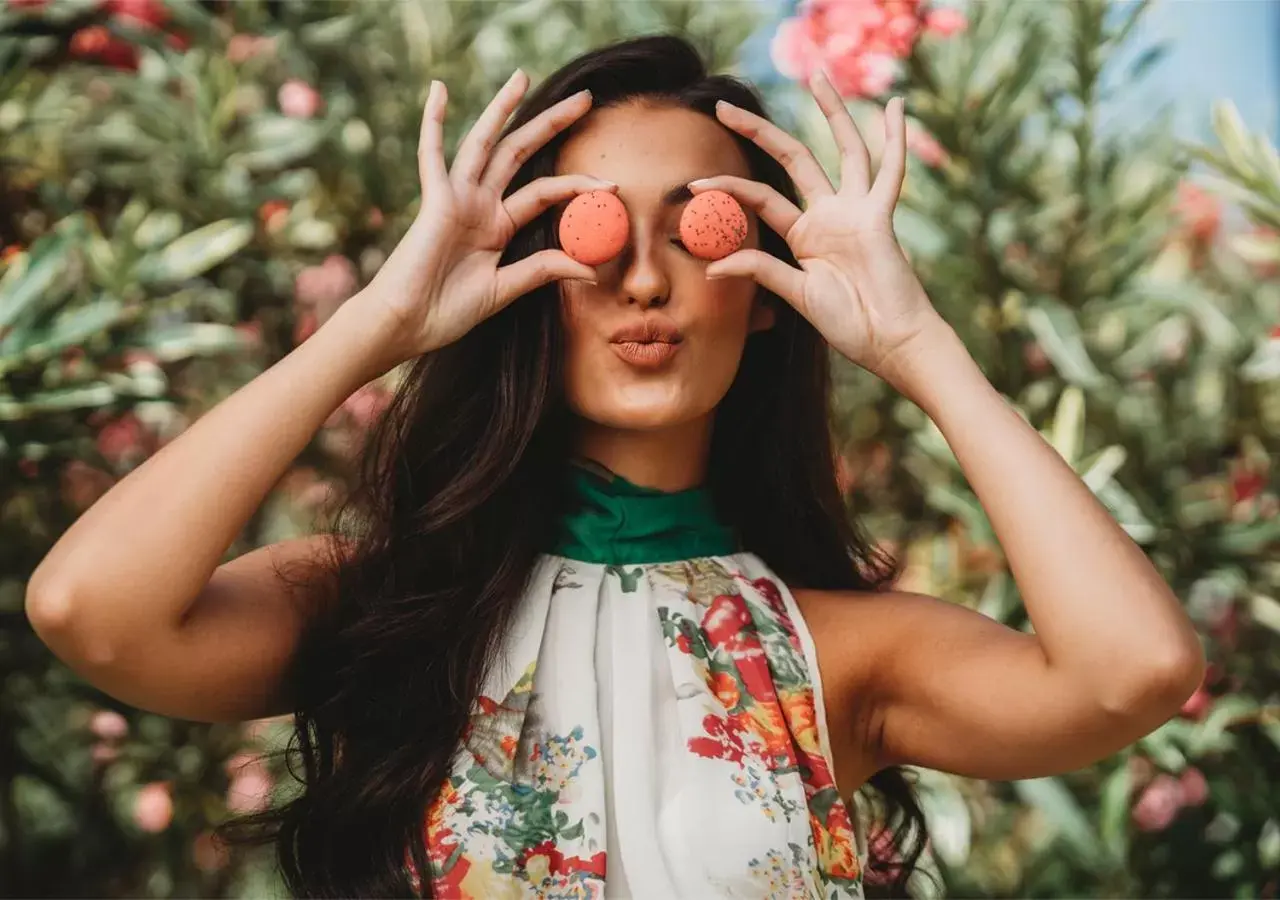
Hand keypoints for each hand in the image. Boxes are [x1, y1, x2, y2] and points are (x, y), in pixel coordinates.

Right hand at [360, 70, 613, 360]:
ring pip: (485, 144)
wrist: (407, 325)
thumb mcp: (504, 290)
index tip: (613, 183)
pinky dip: (434, 123)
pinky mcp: (434, 202)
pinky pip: (432, 156)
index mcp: (497, 226)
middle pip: (520, 152)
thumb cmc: (446, 312)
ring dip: (502, 108)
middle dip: (551, 124)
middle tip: (583, 98)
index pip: (544, 193)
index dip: (578, 185)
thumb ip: (542, 271)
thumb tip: (591, 268)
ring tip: (523, 76)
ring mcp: (456, 199)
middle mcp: (479, 204)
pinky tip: (439, 90)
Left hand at [689, 70, 945, 381]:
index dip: (726, 188)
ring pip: (844, 150)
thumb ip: (761, 272)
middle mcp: (829, 215)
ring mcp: (856, 211)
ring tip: (817, 76)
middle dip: (757, 131)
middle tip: (722, 106)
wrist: (890, 341)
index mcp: (805, 235)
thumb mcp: (797, 295)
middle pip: (793, 158)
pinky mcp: (880, 217)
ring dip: (833, 112)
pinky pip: (890, 173)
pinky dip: (895, 140)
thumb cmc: (850, 324)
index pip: (759, 197)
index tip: (692, 184)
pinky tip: (894, 106)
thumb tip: (712, 268)